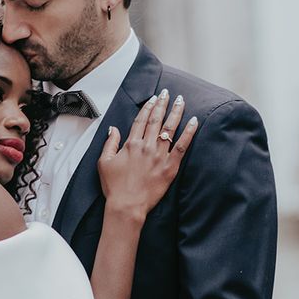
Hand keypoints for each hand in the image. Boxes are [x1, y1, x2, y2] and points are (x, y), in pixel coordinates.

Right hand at [98, 90, 196, 219]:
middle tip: (167, 93)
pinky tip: (194, 121)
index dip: (148, 107)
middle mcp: (146, 146)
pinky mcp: (170, 167)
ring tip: (181, 101)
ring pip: (170, 129)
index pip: (141, 120)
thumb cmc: (114, 186)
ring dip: (176, 113)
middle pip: (156, 120)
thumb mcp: (104, 162)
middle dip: (162, 104)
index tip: (153, 98)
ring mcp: (159, 156)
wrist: (127, 205)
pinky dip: (189, 133)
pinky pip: (182, 146)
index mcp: (131, 144)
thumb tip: (113, 129)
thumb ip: (110, 143)